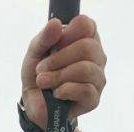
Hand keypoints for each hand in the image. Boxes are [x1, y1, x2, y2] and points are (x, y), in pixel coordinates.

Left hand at [21, 15, 105, 129]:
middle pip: (87, 47)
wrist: (35, 104)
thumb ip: (44, 38)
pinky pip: (85, 89)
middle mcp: (96, 57)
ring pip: (86, 69)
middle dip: (59, 59)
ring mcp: (97, 78)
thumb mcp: (35, 52)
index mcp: (85, 39)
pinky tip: (56, 94)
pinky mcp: (93, 99)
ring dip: (59, 76)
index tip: (53, 45)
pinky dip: (65, 90)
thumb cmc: (39, 74)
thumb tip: (56, 24)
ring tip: (44, 82)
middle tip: (41, 69)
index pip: (87, 25)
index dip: (68, 34)